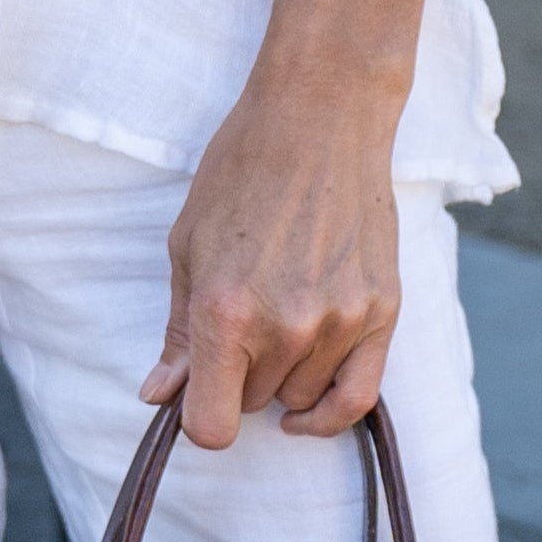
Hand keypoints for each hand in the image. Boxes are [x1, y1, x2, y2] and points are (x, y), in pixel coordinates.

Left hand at [147, 55, 404, 449]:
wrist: (322, 117)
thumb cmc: (243, 171)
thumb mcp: (188, 246)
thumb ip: (179, 331)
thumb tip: (160, 395)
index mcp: (226, 312)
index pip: (210, 424)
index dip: (195, 418)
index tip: (193, 395)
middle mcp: (286, 327)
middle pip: (251, 404)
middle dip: (235, 378)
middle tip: (238, 323)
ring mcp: (340, 322)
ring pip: (299, 398)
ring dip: (281, 378)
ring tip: (276, 318)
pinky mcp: (381, 311)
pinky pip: (359, 396)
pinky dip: (330, 414)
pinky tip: (307, 412)